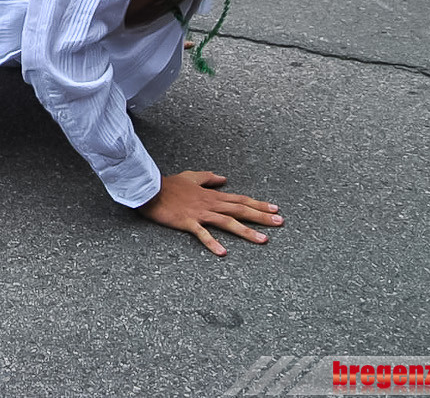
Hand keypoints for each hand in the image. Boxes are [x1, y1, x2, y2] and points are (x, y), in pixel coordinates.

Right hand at [135, 170, 282, 256]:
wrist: (150, 189)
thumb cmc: (169, 185)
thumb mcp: (191, 177)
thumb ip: (208, 178)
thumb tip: (223, 178)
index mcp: (212, 195)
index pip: (240, 199)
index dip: (258, 204)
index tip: (275, 209)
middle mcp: (210, 203)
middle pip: (240, 209)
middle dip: (262, 216)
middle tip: (280, 222)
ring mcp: (200, 213)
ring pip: (228, 222)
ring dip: (246, 231)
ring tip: (263, 240)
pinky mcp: (187, 222)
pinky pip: (202, 234)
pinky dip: (212, 242)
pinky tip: (223, 252)